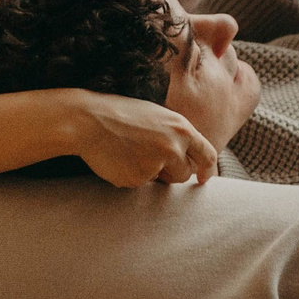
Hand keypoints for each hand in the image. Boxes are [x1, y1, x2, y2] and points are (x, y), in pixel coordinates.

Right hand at [59, 91, 218, 187]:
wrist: (89, 121)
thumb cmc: (121, 114)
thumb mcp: (158, 116)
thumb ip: (176, 135)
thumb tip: (187, 155)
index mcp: (182, 129)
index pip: (207, 154)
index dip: (208, 169)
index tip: (204, 178)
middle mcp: (174, 148)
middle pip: (185, 173)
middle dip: (173, 173)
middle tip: (152, 160)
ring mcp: (156, 165)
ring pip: (163, 181)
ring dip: (154, 175)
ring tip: (133, 153)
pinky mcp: (138, 179)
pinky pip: (140, 184)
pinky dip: (131, 176)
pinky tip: (119, 159)